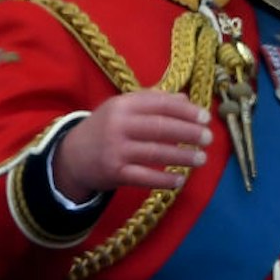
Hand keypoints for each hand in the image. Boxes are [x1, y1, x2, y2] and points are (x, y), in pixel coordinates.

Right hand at [52, 91, 212, 200]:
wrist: (71, 155)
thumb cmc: (106, 128)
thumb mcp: (124, 108)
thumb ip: (154, 101)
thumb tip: (187, 99)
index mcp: (123, 105)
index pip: (161, 104)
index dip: (186, 111)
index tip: (206, 117)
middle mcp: (119, 125)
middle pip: (161, 128)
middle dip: (189, 133)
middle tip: (209, 138)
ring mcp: (115, 150)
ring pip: (155, 153)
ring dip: (182, 157)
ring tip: (202, 158)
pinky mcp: (114, 173)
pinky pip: (144, 177)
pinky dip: (164, 180)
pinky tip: (181, 180)